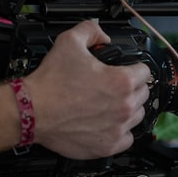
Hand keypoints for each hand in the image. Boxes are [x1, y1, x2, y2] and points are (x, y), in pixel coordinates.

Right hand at [25, 20, 152, 159]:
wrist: (32, 110)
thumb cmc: (51, 82)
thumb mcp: (70, 41)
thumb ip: (91, 30)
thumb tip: (102, 36)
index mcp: (121, 81)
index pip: (145, 72)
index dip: (134, 67)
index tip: (127, 70)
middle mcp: (123, 106)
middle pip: (143, 94)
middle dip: (131, 87)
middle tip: (114, 86)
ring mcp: (116, 128)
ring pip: (137, 116)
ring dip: (127, 109)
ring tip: (109, 104)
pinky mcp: (107, 146)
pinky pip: (127, 139)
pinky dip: (120, 132)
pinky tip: (108, 123)